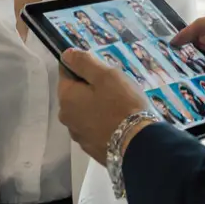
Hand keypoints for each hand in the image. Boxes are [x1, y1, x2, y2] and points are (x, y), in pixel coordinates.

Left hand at [58, 49, 153, 165]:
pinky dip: (101, 122)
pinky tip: (117, 122)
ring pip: (84, 111)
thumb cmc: (122, 104)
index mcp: (66, 98)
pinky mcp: (91, 148)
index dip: (83, 67)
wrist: (138, 144)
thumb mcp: (105, 76)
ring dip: (96, 105)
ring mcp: (78, 136)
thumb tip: (66, 55)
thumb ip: (83, 63)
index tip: (102, 70)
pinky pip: (93, 127)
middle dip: (91, 88)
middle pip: (75, 94)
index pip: (66, 73)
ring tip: (119, 105)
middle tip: (115, 87)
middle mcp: (66, 118)